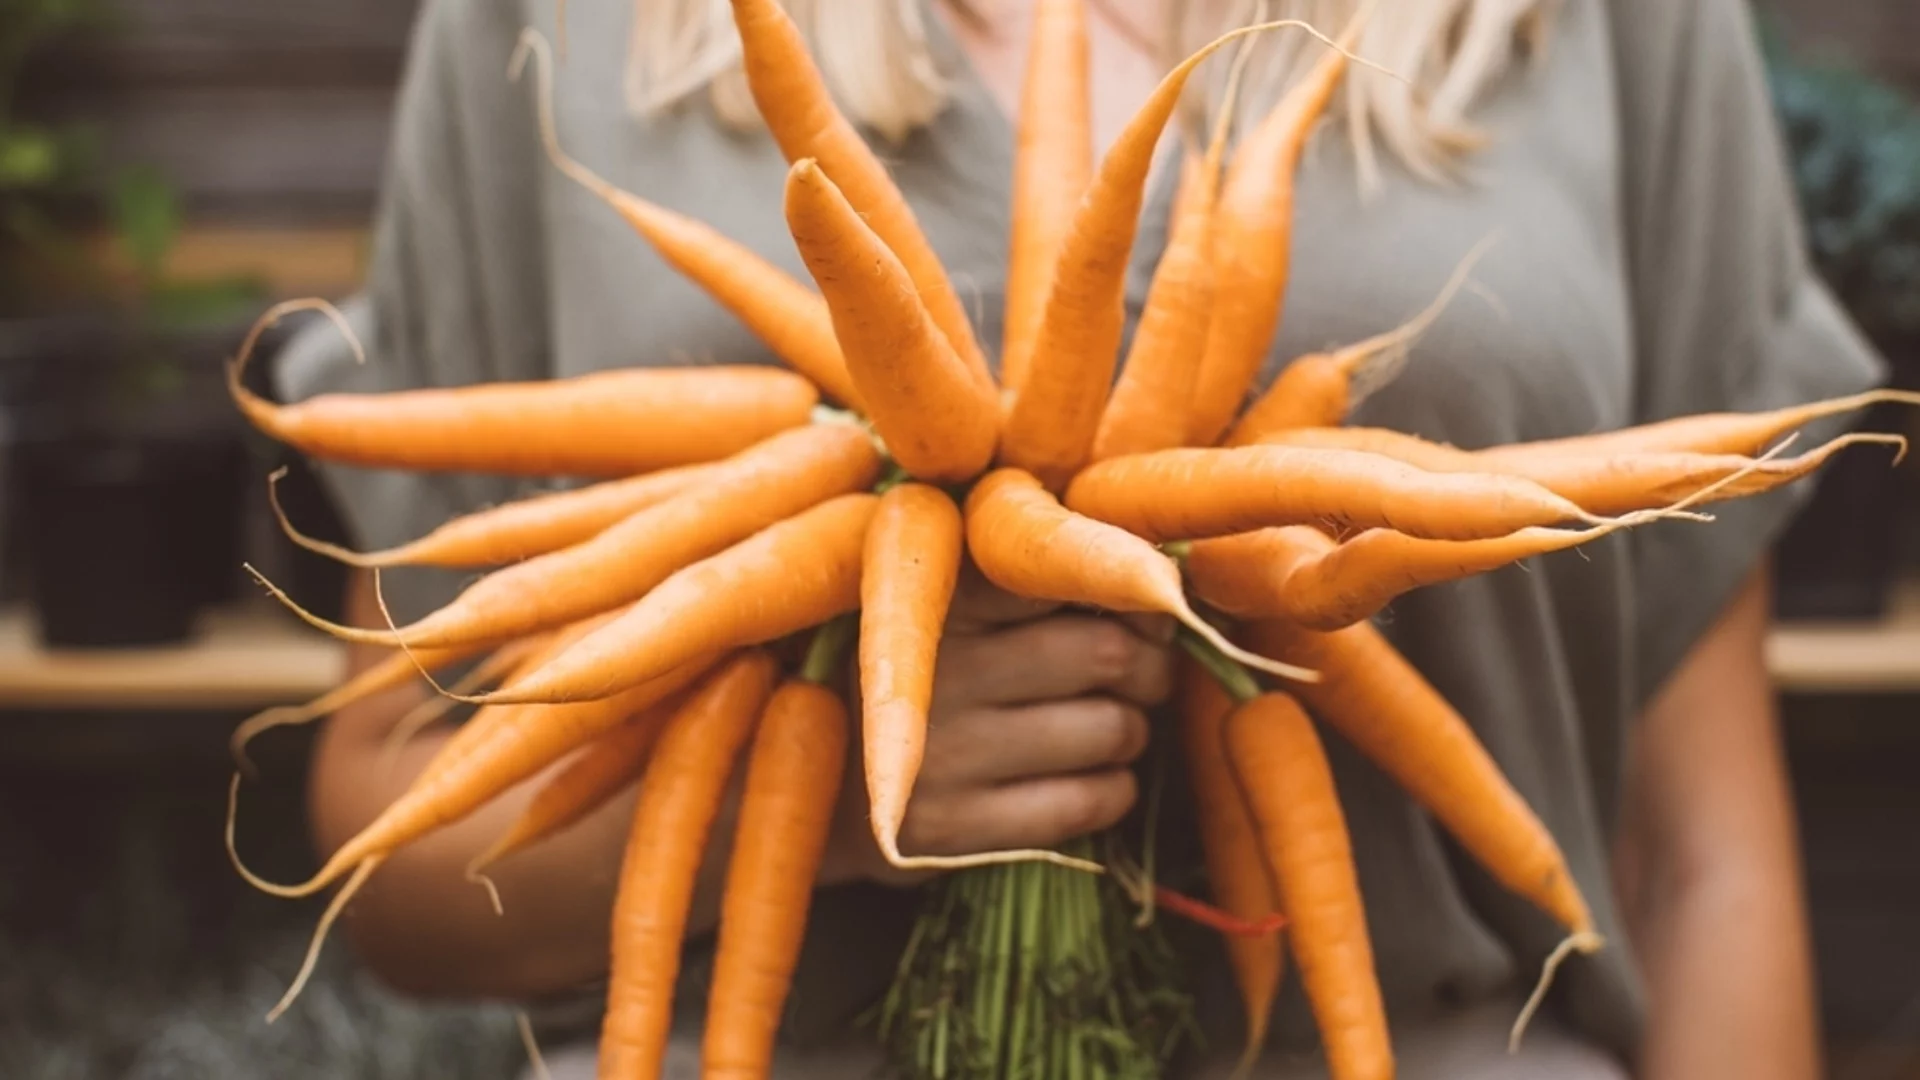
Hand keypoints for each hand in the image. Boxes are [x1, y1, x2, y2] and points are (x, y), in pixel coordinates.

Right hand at [823, 567, 1174, 886]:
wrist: (821, 787)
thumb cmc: (920, 676)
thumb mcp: (946, 603)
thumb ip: (1031, 575)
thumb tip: (1166, 579)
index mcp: (939, 594)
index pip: (1072, 574)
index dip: (1129, 597)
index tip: (1139, 614)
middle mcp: (937, 667)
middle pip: (1108, 652)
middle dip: (1149, 668)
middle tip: (1141, 676)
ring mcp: (943, 753)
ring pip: (1110, 728)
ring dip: (1132, 730)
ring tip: (1109, 727)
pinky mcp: (953, 830)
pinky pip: (1086, 802)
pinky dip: (1113, 789)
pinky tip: (1090, 778)